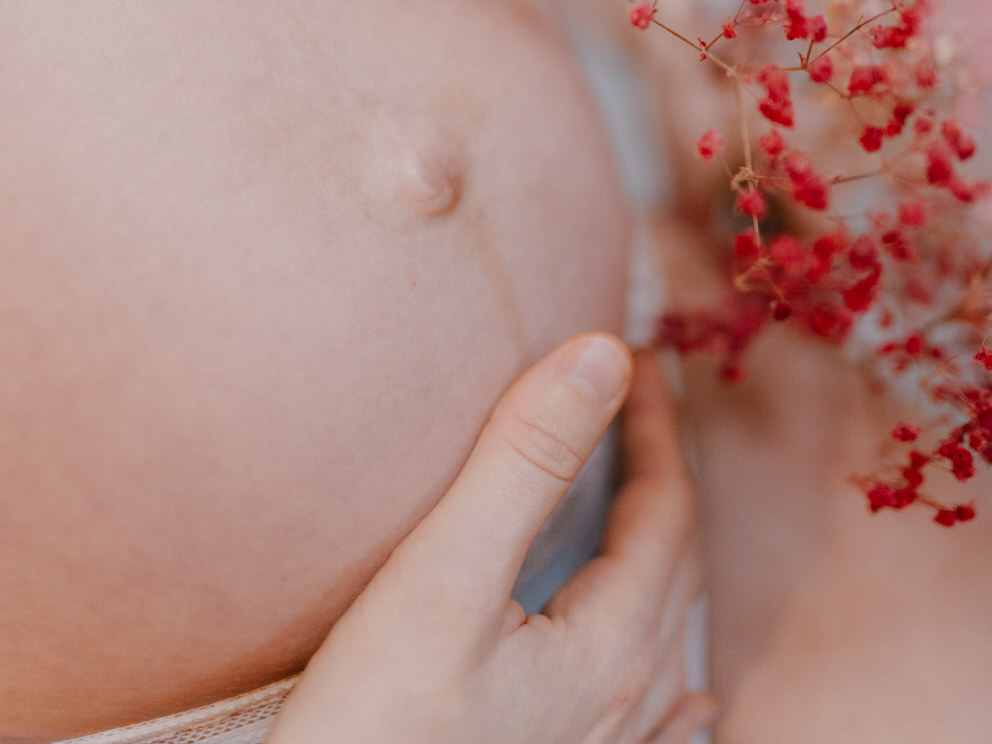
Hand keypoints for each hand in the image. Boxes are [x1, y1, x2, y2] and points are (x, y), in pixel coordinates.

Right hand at [266, 336, 710, 743]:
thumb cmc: (377, 728)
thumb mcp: (444, 576)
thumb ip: (525, 463)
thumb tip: (602, 356)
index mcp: (611, 645)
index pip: (665, 508)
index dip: (658, 427)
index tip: (641, 356)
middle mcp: (624, 704)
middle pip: (672, 565)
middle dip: (663, 476)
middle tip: (643, 407)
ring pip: (662, 635)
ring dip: (661, 553)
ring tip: (649, 508)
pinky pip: (652, 722)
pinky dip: (669, 678)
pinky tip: (683, 703)